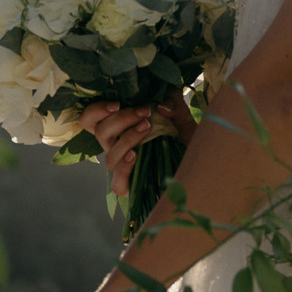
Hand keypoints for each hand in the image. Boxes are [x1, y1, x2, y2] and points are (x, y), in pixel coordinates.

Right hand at [80, 95, 194, 197]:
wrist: (200, 169)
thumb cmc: (186, 142)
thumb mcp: (182, 117)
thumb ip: (173, 103)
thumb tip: (160, 106)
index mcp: (120, 130)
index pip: (90, 121)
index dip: (96, 110)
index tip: (117, 103)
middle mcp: (117, 148)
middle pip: (100, 133)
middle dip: (121, 119)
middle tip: (145, 112)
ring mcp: (123, 169)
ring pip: (109, 157)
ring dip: (127, 139)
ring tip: (147, 128)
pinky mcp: (132, 188)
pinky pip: (117, 183)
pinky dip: (124, 168)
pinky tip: (135, 156)